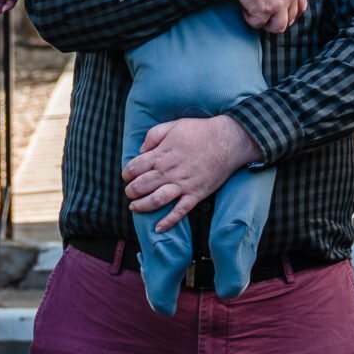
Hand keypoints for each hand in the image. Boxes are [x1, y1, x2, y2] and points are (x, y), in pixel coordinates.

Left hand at [122, 116, 261, 232]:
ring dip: (142, 206)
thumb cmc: (200, 131)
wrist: (227, 140)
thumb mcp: (173, 125)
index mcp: (162, 154)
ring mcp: (182, 185)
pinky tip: (158, 228)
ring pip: (156, 200)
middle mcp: (169, 171)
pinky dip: (168, 222)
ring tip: (134, 207)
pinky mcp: (196, 194)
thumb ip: (154, 135)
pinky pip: (180, 212)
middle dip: (131, 191)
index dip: (127, 173)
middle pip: (142, 186)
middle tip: (129, 192)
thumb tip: (141, 150)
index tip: (126, 175)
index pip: (135, 167)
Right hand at [210, 0, 306, 32]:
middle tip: (260, 11)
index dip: (289, 14)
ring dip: (264, 22)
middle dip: (274, 19)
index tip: (278, 14)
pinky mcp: (264, 11)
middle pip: (288, 20)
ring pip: (277, 27)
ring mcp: (279, 4)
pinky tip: (243, 2)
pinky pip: (257, 23)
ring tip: (252, 9)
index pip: (300, 7)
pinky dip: (248, 16)